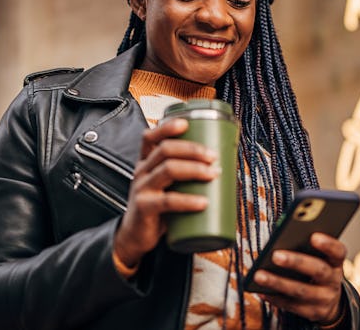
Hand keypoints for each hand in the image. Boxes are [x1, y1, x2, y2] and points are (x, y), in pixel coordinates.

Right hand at [114, 118, 217, 266]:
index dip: (167, 127)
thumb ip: (185, 174)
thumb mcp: (166, 185)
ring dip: (195, 169)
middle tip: (213, 156)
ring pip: (168, 169)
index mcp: (146, 162)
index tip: (187, 123)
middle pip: (165, 149)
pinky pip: (168, 201)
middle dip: (192, 149)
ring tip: (214, 174)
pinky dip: (188, 201)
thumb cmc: (158, 207)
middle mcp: (141, 171)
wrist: (136, 236)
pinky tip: (204, 202)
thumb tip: (224, 167)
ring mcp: (141, 188)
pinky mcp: (144, 208)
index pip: (150, 137)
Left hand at [252, 233, 346, 324]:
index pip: (338, 252)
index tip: (314, 236)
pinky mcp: (312, 313)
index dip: (328, 244)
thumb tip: (282, 237)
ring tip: (259, 275)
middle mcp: (333, 281)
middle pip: (318, 270)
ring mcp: (324, 299)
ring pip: (301, 291)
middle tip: (275, 255)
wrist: (329, 302)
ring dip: (278, 283)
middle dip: (296, 262)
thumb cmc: (317, 270)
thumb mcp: (320, 259)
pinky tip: (261, 290)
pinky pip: (291, 305)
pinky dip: (275, 297)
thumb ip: (307, 248)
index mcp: (336, 262)